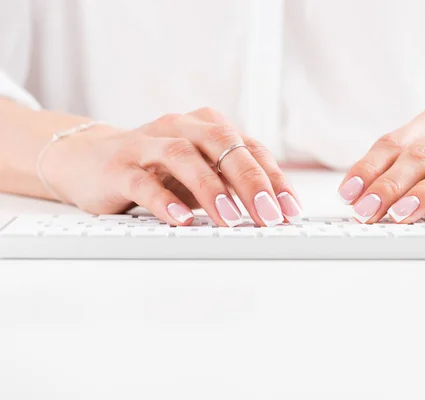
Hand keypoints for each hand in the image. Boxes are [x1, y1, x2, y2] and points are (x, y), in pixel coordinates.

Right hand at [42, 108, 301, 226]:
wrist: (91, 160)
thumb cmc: (157, 169)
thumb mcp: (201, 174)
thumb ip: (232, 184)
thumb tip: (274, 212)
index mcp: (208, 127)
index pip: (250, 148)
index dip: (274, 179)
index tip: (291, 209)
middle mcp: (181, 128)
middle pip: (222, 145)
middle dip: (250, 181)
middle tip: (268, 215)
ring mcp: (148, 144)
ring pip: (183, 157)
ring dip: (210, 188)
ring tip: (230, 218)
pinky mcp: (119, 166)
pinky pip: (143, 181)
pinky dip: (164, 200)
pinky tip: (181, 219)